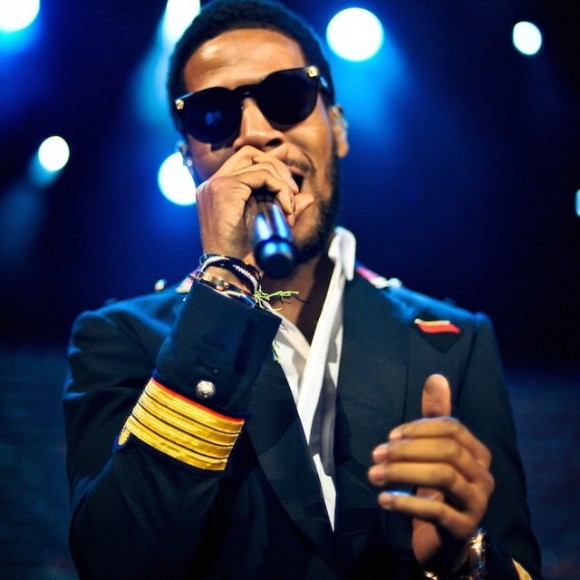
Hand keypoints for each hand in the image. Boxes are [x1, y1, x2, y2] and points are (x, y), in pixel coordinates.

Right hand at [195, 144, 298, 265]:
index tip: (287, 161)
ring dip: (281, 180)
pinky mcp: (224, 188)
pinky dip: (279, 188)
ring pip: (257, 162)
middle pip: (249, 154)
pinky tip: (286, 207)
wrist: (232, 271)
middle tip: (293, 190)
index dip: (268, 158)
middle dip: (277, 166)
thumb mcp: (270, 226)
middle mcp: (211, 184)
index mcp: (215, 191)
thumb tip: (308, 197)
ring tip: (289, 204)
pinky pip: (261, 175)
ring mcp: (215, 184)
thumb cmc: (246, 256)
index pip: (242, 160)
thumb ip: (286, 208)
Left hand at [368, 374, 494, 572]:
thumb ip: (435, 416)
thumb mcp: (434, 451)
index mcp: (478, 453)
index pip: (452, 428)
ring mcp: (477, 503)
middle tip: (376, 456)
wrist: (445, 539)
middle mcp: (484, 476)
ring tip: (373, 475)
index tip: (390, 436)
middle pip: (446, 451)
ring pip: (443, 477)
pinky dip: (406, 502)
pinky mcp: (464, 528)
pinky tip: (383, 500)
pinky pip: (437, 510)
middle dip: (407, 450)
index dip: (419, 428)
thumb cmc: (437, 489)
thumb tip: (436, 377)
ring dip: (402, 473)